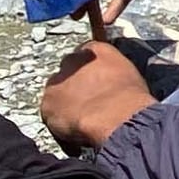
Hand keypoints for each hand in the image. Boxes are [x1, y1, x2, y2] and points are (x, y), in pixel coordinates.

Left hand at [39, 39, 155, 151]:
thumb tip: (111, 78)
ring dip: (65, 102)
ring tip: (81, 117)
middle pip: (68, 71)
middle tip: (87, 101)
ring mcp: (56, 82)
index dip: (90, 73)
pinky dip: (59, 120)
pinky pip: (50, 112)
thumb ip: (113, 70)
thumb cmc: (131, 99)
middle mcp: (72, 61)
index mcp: (94, 50)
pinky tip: (74, 128)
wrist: (118, 118)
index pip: (85, 55)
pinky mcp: (48, 103)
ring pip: (56, 91)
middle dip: (74, 84)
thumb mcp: (129, 74)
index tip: (95, 84)